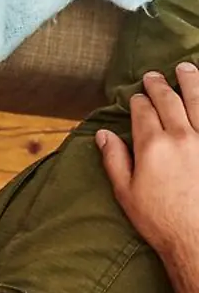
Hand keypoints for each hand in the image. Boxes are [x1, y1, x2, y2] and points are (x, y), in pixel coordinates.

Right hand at [98, 64, 198, 261]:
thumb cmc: (162, 222)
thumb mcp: (126, 193)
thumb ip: (115, 159)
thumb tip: (103, 135)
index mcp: (153, 145)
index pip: (143, 111)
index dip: (138, 101)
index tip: (137, 96)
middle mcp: (182, 136)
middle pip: (170, 100)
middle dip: (160, 85)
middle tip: (156, 76)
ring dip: (192, 82)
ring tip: (187, 70)